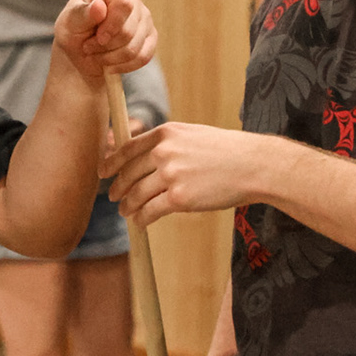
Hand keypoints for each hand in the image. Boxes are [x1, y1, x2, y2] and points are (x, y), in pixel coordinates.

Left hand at [54, 0, 155, 82]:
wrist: (81, 52)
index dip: (112, 25)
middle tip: (88, 48)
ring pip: (134, 47)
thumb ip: (83, 13)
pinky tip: (110, 64)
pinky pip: (143, 57)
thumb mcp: (70, 22)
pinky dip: (123, 66)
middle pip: (129, 30)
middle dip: (106, 46)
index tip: (98, 38)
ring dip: (111, 58)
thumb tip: (100, 6)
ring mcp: (145, 18)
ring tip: (96, 55)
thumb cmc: (74, 31)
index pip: (124, 3)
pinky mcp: (151, 37)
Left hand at [102, 123, 276, 228]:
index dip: (111, 163)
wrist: (252, 164)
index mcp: (165, 133)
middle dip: (118, 187)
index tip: (103, 173)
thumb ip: (168, 143)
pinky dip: (141, 219)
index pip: (127, 149)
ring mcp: (170, 175)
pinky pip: (150, 211)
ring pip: (137, 194)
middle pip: (129, 173)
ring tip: (126, 213)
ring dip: (128, 206)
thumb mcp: (192, 135)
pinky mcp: (179, 198)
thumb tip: (145, 158)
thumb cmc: (225, 151)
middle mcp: (164, 152)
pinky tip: (139, 222)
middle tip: (113, 197)